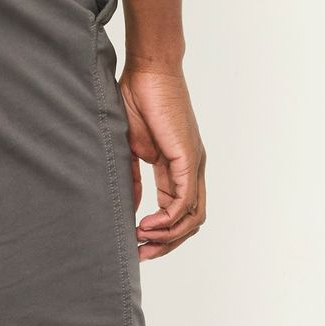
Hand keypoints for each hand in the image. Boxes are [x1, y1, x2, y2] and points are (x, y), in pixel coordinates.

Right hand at [118, 63, 206, 259]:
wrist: (147, 70)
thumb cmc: (137, 98)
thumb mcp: (131, 148)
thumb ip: (134, 179)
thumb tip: (131, 209)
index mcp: (177, 167)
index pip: (179, 211)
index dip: (161, 234)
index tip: (136, 244)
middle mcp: (191, 168)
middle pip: (191, 221)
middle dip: (168, 244)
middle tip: (141, 255)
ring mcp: (193, 163)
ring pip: (193, 216)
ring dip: (169, 236)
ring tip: (141, 241)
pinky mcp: (188, 156)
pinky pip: (185, 199)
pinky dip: (168, 218)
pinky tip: (146, 224)